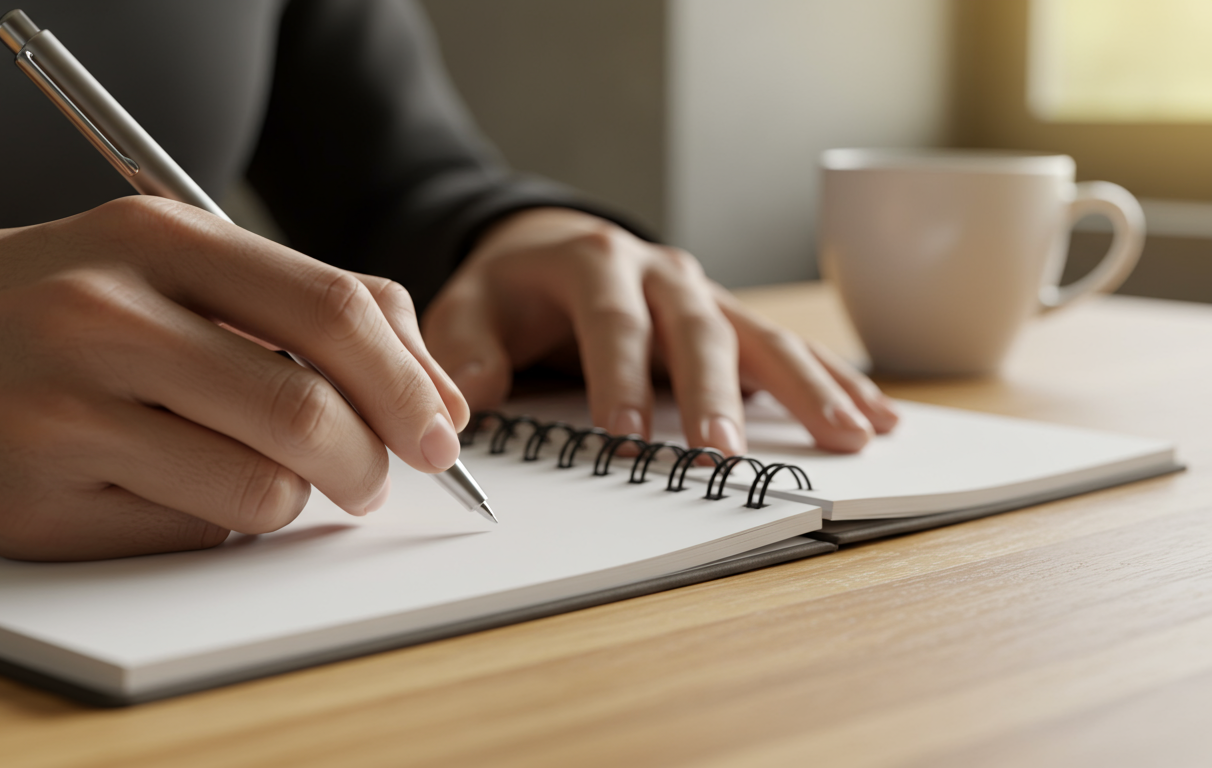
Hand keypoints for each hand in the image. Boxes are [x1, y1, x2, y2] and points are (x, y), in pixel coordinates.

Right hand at [0, 197, 467, 559]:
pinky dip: (214, 524)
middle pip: (309, 412)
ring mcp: (61, 414)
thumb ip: (294, 303)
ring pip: (260, 491)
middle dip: (372, 462)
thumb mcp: (159, 259)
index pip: (333, 308)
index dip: (412, 382)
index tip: (442, 430)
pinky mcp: (31, 506)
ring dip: (292, 500)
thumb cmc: (38, 304)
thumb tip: (426, 389)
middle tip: (373, 476)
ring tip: (259, 476)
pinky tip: (174, 489)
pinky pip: (187, 535)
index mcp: (154, 237)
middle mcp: (105, 317)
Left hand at [421, 207, 897, 453]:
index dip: (618, 375)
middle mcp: (659, 271)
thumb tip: (474, 396)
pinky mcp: (729, 318)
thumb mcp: (467, 307)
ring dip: (805, 386)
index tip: (622, 434)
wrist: (548, 245)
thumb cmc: (509, 289)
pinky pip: (788, 346)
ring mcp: (702, 293)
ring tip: (848, 435)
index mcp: (592, 263)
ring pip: (761, 335)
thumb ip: (464, 350)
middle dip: (715, 390)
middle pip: (697, 328)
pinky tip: (874, 414)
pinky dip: (833, 379)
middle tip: (723, 450)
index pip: (610, 320)